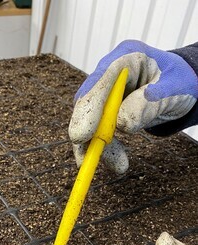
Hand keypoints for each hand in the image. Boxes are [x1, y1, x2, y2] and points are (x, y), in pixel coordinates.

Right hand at [69, 40, 197, 174]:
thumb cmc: (181, 83)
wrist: (183, 87)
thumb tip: (121, 124)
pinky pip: (100, 131)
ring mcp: (107, 92)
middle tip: (85, 158)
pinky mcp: (107, 110)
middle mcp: (111, 73)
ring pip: (90, 121)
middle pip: (87, 102)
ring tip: (118, 166)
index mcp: (128, 56)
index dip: (88, 108)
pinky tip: (117, 162)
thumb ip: (147, 105)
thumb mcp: (172, 91)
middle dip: (86, 132)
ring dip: (98, 147)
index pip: (101, 80)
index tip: (81, 135)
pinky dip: (107, 148)